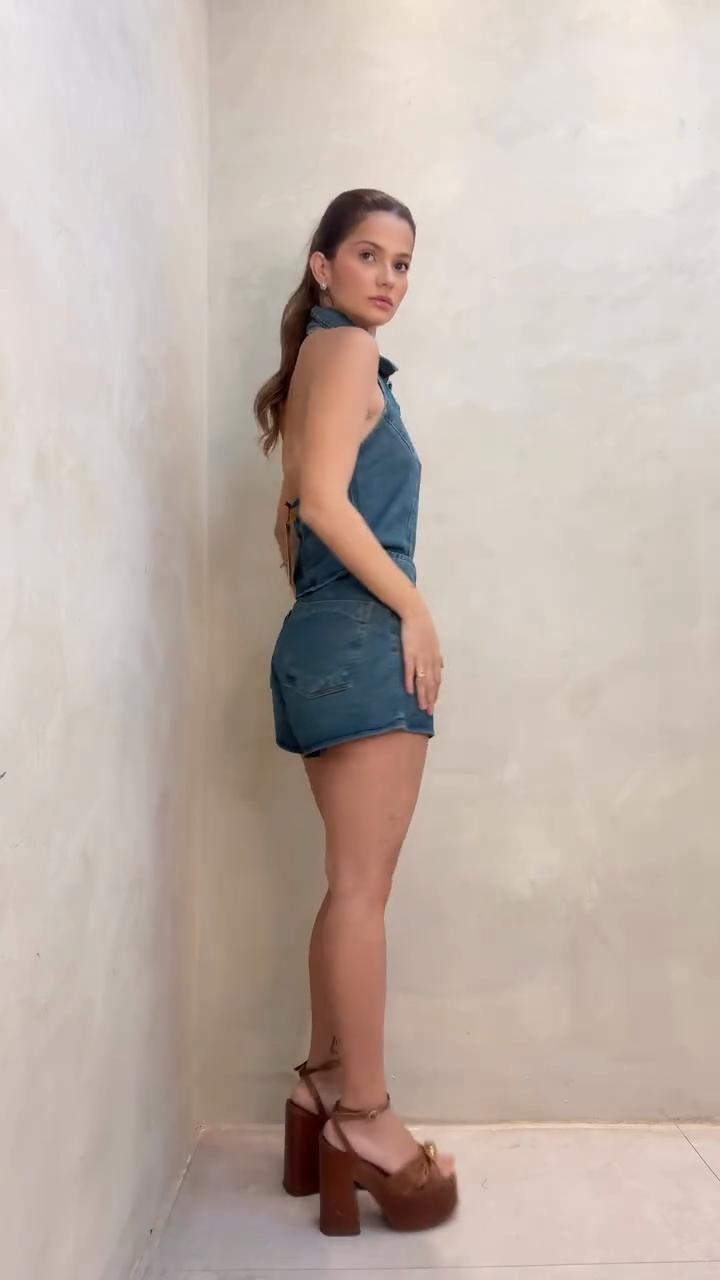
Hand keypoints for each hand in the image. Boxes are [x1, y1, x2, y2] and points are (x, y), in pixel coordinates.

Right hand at [401, 597, 442, 713]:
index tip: (434, 704)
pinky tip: (409, 692)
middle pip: (431, 683)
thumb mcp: (434, 643)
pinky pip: (410, 671)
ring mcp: (420, 658)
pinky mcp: (409, 654)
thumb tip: (440, 667)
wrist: (415, 614)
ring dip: (422, 695)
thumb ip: (436, 657)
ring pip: (422, 680)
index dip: (435, 693)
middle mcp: (430, 660)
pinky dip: (410, 682)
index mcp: (435, 658)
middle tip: (429, 713)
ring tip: (421, 707)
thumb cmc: (423, 627)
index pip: (436, 679)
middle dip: (430, 699)